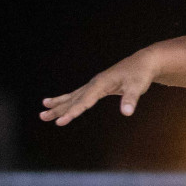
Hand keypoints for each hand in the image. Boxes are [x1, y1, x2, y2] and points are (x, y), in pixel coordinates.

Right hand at [40, 50, 158, 126]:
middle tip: (42, 117)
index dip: (72, 113)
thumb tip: (127, 112)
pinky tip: (62, 104)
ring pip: (73, 96)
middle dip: (58, 109)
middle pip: (73, 99)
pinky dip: (70, 100)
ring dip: (59, 104)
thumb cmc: (140, 75)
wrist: (144, 63)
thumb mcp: (137, 87)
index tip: (60, 122)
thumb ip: (130, 99)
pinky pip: (80, 95)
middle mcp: (94, 84)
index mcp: (100, 84)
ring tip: (43, 110)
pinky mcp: (99, 87)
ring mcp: (95, 85)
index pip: (84, 102)